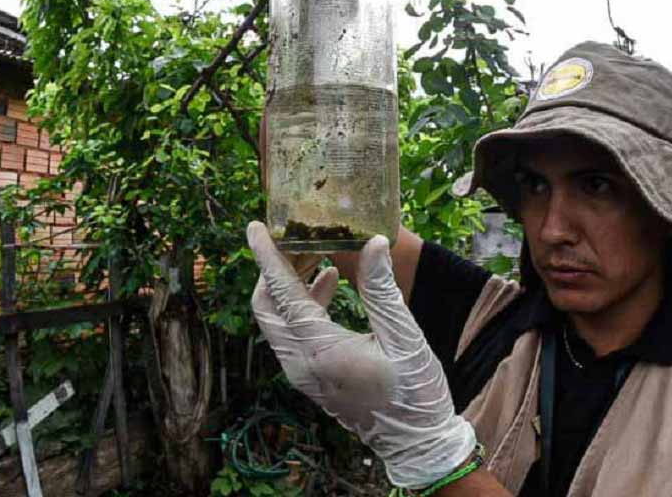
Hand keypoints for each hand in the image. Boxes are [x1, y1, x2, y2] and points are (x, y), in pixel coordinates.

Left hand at [247, 222, 475, 488]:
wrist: (416, 442)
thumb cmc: (415, 392)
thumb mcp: (405, 337)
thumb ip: (383, 289)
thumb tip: (373, 242)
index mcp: (321, 350)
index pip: (283, 293)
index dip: (268, 256)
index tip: (255, 227)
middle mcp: (300, 364)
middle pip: (266, 308)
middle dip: (273, 271)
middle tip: (296, 241)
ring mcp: (302, 375)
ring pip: (276, 323)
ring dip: (288, 289)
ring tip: (320, 260)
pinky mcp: (310, 379)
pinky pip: (290, 337)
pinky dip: (300, 308)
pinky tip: (329, 289)